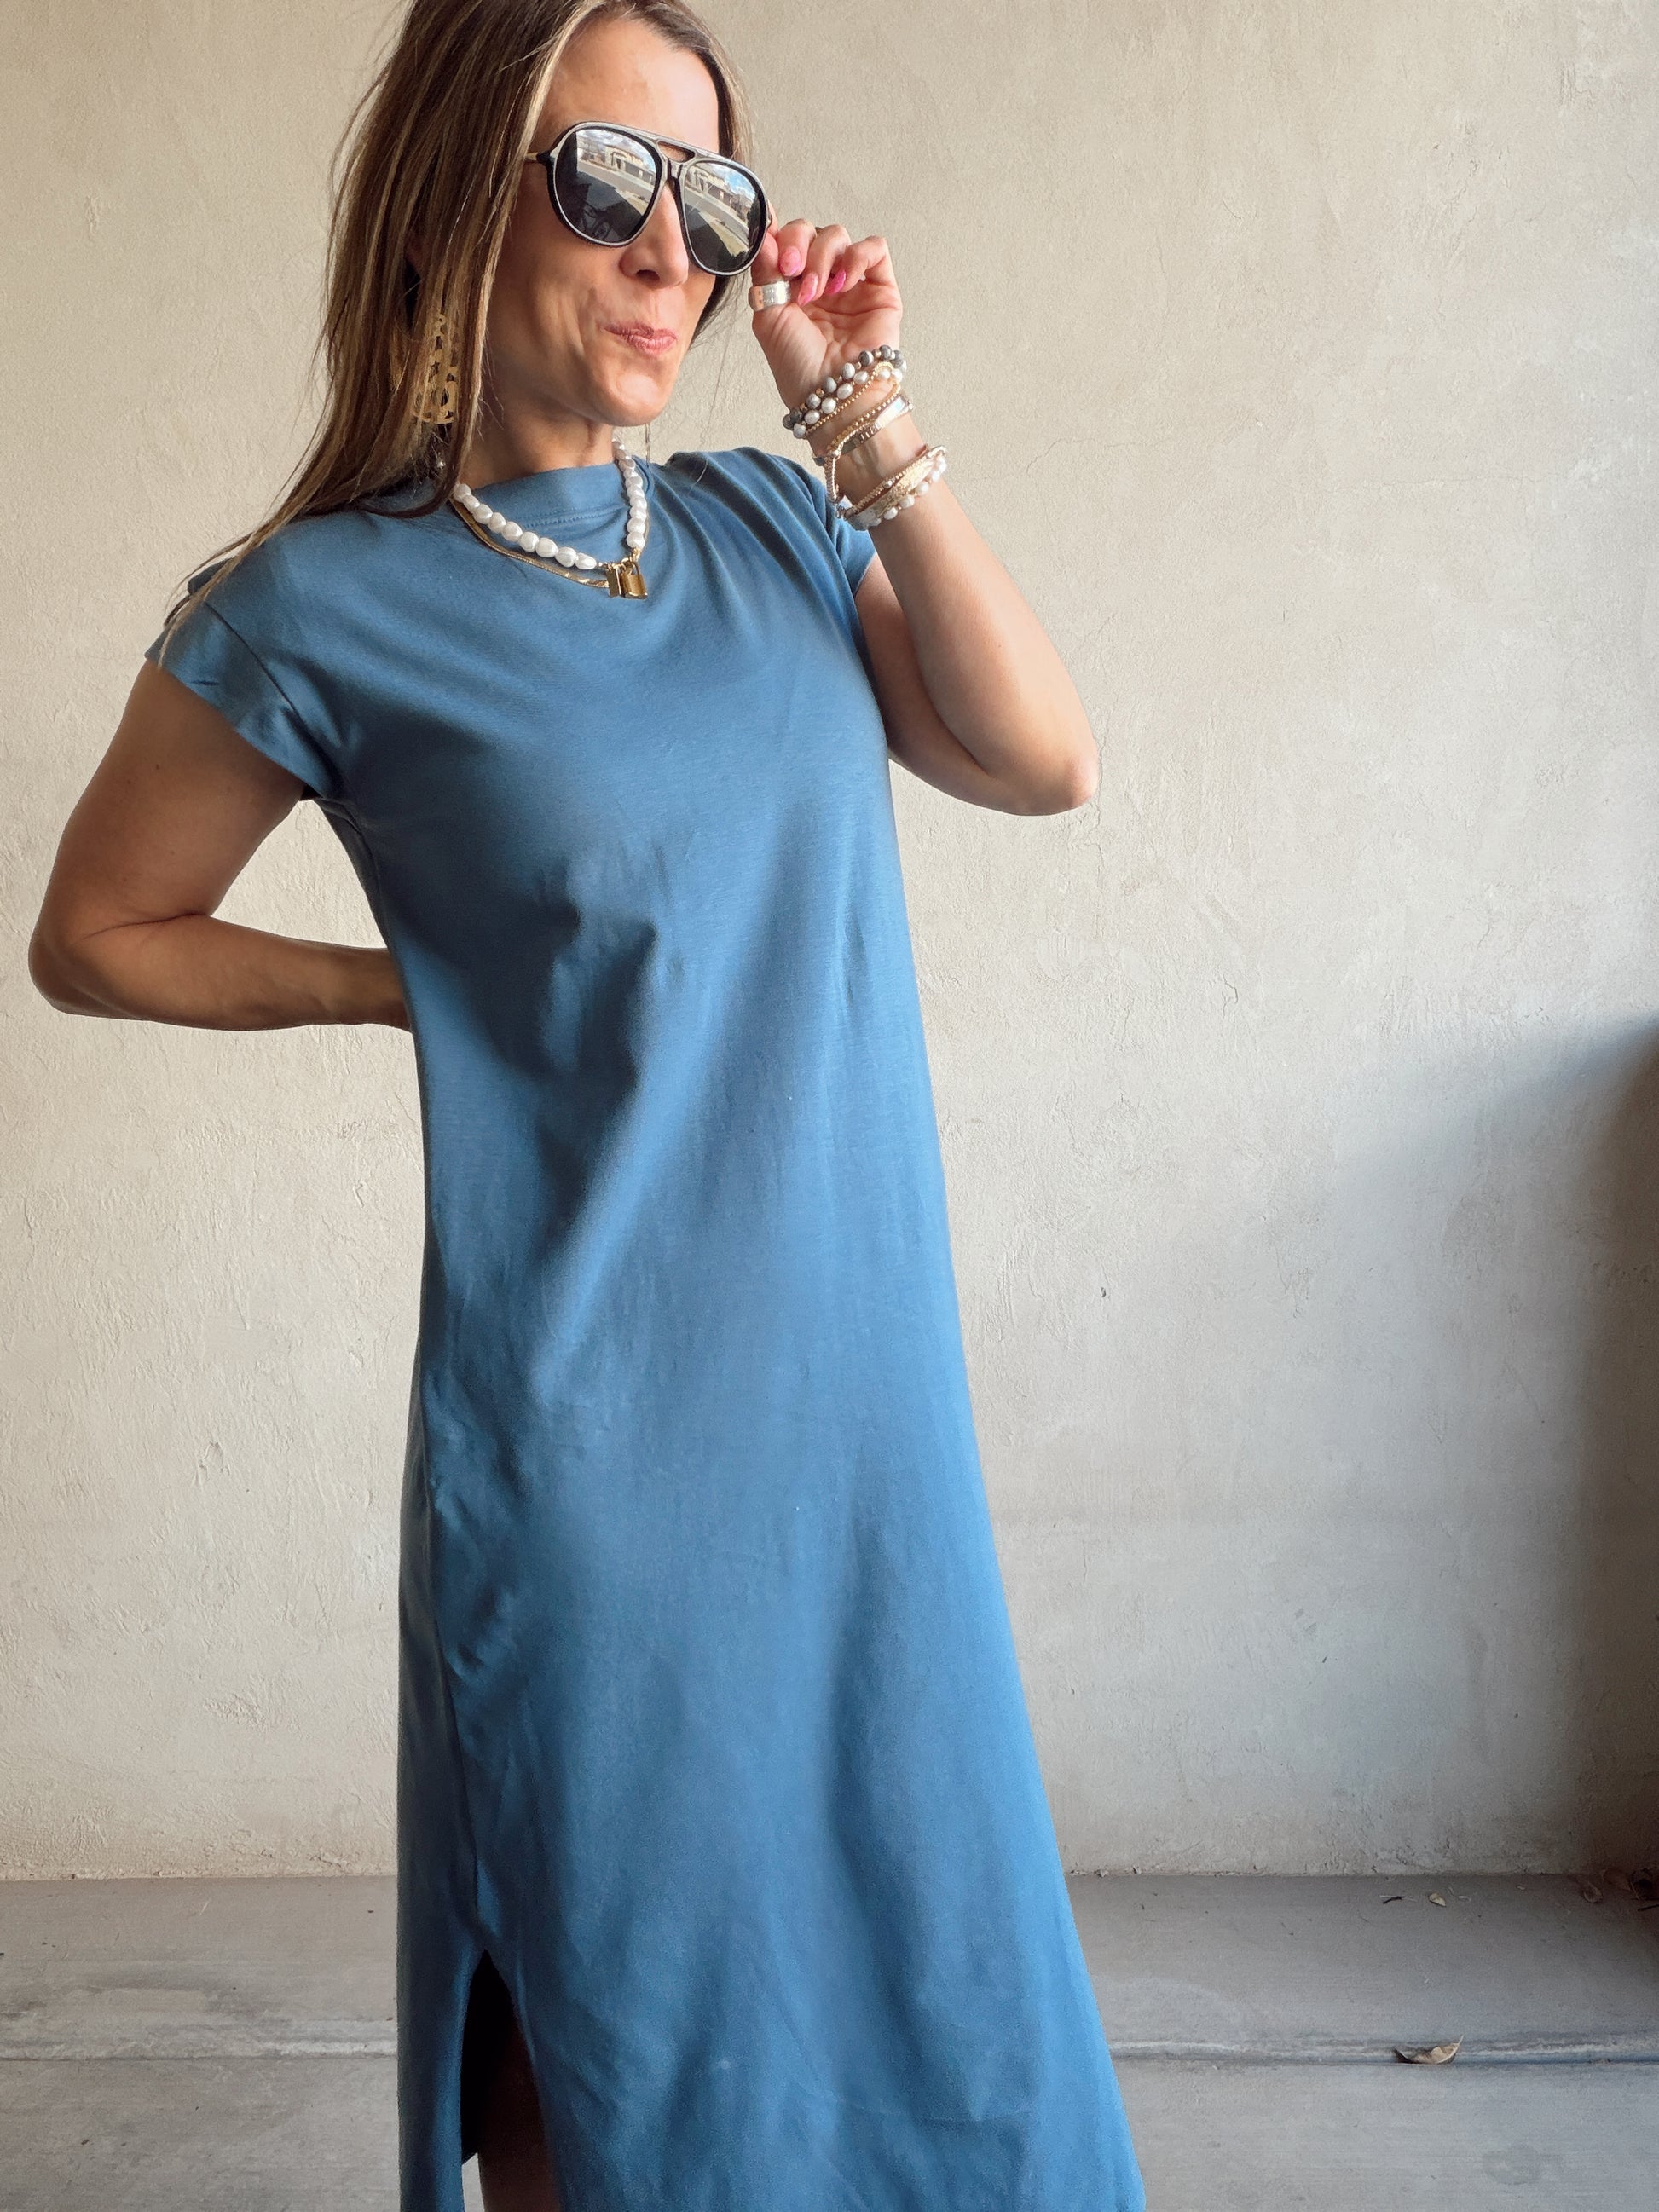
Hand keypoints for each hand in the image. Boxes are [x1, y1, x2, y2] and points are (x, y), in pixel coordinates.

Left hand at [748, 216, 902, 416]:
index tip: (774, 253)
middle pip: (811, 231)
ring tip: (818, 292)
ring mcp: (850, 282)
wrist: (832, 393)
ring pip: (838, 236)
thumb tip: (762, 231)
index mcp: (792, 286)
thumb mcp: (768, 317)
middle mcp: (821, 280)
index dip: (779, 237)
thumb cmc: (799, 367)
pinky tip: (843, 283)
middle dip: (798, 244)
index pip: (786, 240)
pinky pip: (875, 248)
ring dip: (823, 256)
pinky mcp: (879, 288)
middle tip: (792, 270)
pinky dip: (857, 256)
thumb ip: (764, 271)